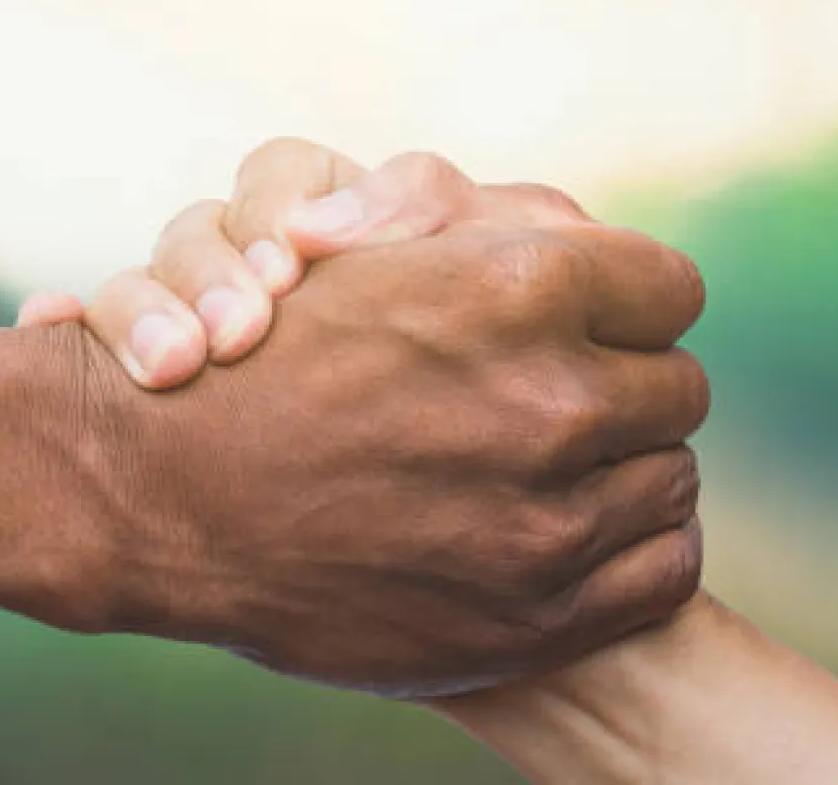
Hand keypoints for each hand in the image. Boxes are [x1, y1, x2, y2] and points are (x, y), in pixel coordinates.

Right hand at [29, 139, 709, 698]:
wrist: (160, 499)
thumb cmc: (260, 355)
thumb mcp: (366, 247)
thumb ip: (489, 223)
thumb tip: (590, 240)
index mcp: (519, 286)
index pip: (669, 287)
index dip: (626, 301)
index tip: (589, 322)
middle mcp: (550, 402)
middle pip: (677, 383)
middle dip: (625, 382)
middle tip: (559, 398)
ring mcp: (549, 519)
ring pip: (671, 474)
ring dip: (625, 465)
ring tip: (550, 465)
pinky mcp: (540, 614)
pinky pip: (667, 564)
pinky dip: (633, 546)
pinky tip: (569, 530)